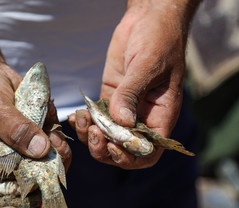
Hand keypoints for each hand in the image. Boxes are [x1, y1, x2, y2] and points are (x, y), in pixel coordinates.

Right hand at [0, 0, 71, 207]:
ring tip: (56, 137)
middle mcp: (0, 167)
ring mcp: (20, 155)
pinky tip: (53, 120)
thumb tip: (42, 150)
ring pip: (44, 174)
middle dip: (43, 189)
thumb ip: (16, 129)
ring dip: (57, 161)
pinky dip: (58, 140)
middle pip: (22, 196)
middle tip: (55, 173)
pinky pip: (53, 151)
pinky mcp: (35, 141)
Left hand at [69, 1, 198, 168]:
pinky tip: (77, 115)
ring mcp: (125, 108)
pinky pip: (97, 117)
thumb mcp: (148, 65)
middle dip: (105, 148)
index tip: (113, 145)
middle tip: (93, 133)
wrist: (148, 19)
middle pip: (122, 148)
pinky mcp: (110, 97)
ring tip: (82, 121)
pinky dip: (86, 121)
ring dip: (92, 136)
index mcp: (160, 115)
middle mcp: (143, 117)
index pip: (148, 151)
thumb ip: (132, 93)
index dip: (130, 156)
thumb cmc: (159, 40)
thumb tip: (121, 122)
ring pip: (106, 135)